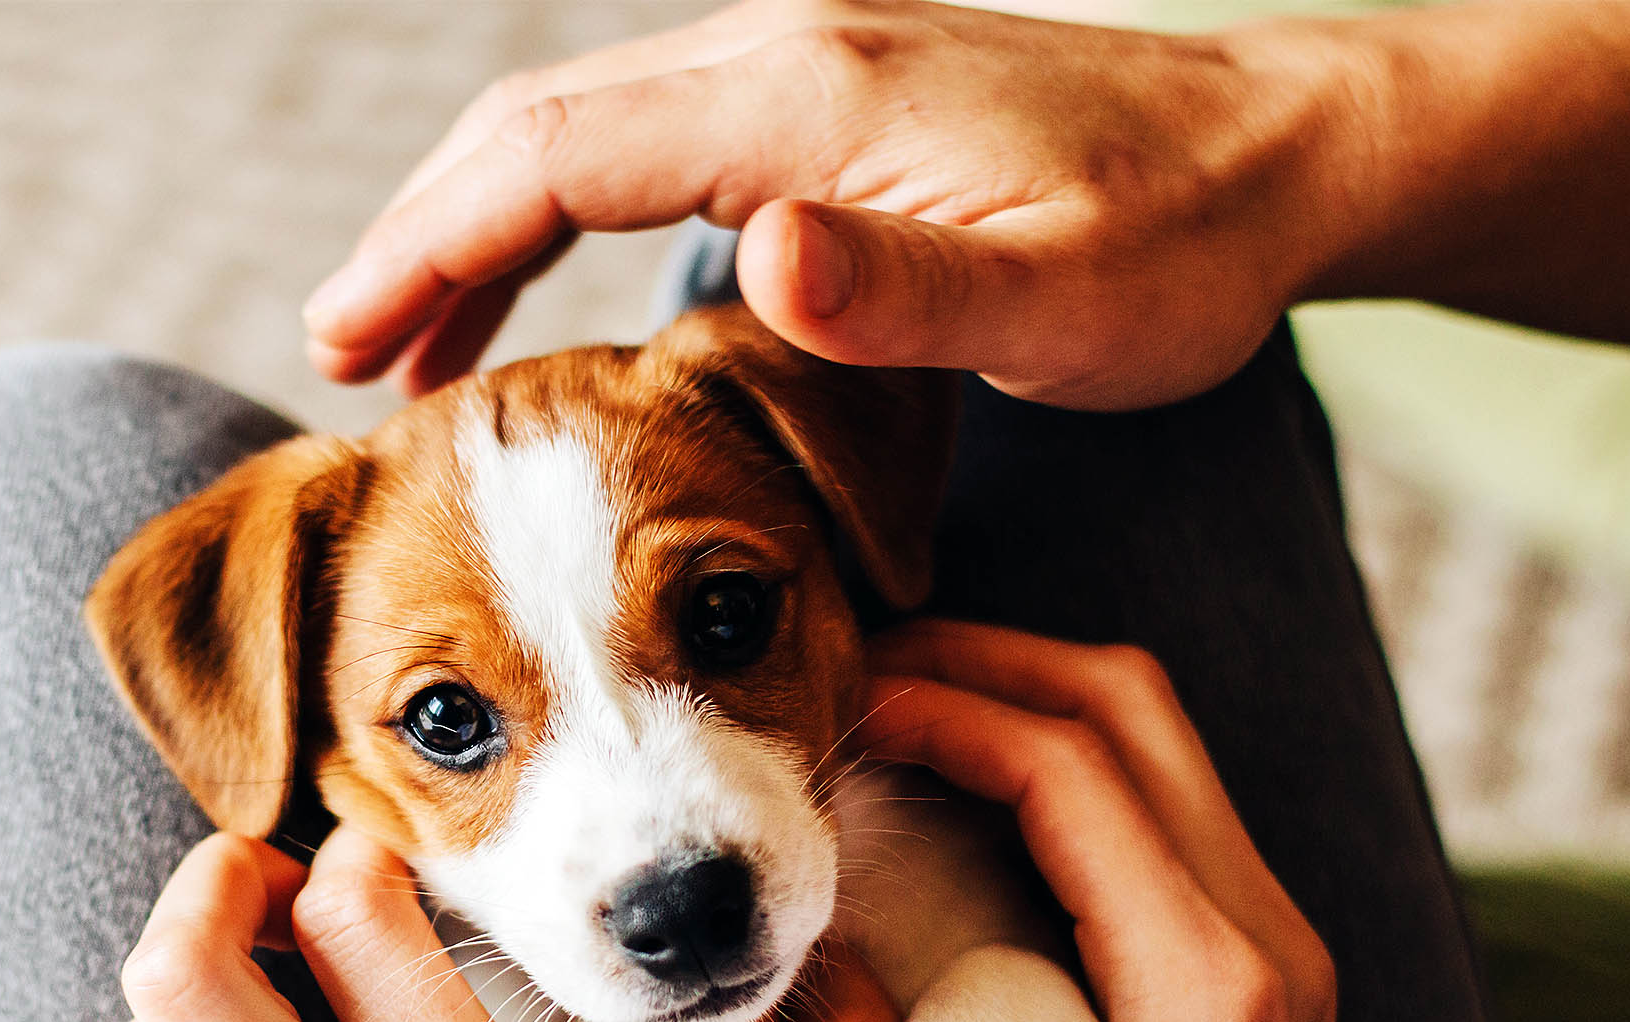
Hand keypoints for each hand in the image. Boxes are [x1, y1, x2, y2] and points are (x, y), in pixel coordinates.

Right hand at [304, 0, 1350, 408]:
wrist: (1288, 153)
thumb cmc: (1183, 243)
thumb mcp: (1060, 296)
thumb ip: (902, 289)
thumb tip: (751, 257)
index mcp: (807, 97)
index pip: (556, 151)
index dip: (434, 246)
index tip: (345, 346)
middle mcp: (784, 53)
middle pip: (540, 125)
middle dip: (424, 235)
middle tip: (342, 360)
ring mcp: (805, 70)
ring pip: (586, 127)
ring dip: (484, 226)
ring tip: (415, 348)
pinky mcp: (833, 108)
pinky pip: (652, 144)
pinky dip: (567, 216)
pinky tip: (565, 302)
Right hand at [857, 620, 1452, 1021]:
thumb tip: (796, 957)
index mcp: (1205, 985)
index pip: (1074, 767)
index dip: (949, 706)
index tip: (848, 699)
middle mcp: (1263, 939)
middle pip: (1134, 707)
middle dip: (995, 659)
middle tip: (870, 664)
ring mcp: (1277, 946)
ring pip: (1158, 741)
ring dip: (1032, 698)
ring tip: (909, 706)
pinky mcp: (1262, 967)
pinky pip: (1166, 806)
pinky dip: (1066, 765)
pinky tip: (974, 795)